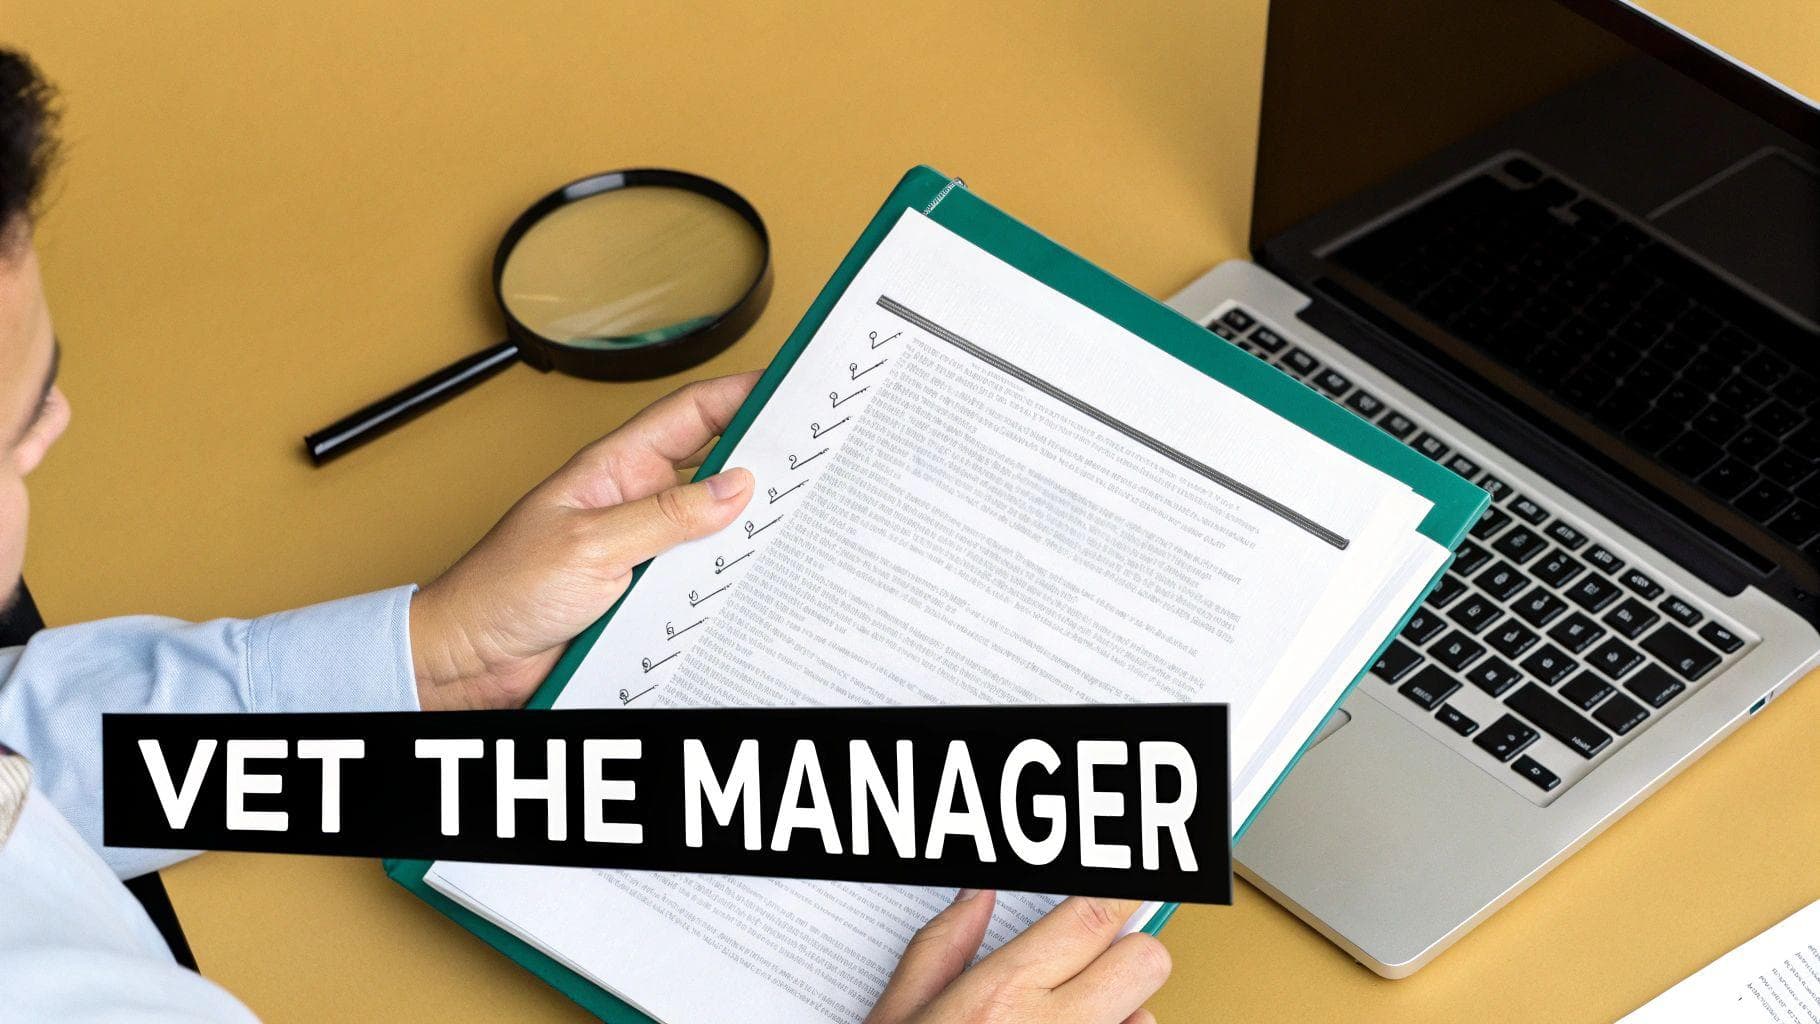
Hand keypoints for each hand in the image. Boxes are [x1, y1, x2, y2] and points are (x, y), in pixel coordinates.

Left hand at [409, 372, 758, 710]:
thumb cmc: (500, 590)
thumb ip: (664, 516)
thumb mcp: (589, 545)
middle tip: (810, 460)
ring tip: (788, 522)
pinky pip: (697, 578)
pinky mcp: (644, 592)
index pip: (690, 414)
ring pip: (712, 527)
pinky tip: (750, 578)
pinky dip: (725, 576)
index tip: (787, 387)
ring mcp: (642, 548)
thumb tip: (731, 487)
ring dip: (744, 527)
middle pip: (712, 467)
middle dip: (760, 461)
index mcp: (614, 467)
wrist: (470, 658)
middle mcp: (633, 502)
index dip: (740, 394)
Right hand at [867, 892, 1170, 1023]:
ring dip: (1123, 1016)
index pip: (1092, 919)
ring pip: (1147, 1020)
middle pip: (1144, 962)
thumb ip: (939, 950)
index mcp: (1001, 997)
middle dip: (1127, 955)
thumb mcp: (895, 1023)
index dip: (1123, 894)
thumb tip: (974, 897)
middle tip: (1094, 965)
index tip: (1134, 886)